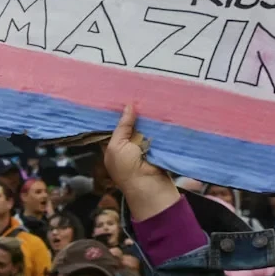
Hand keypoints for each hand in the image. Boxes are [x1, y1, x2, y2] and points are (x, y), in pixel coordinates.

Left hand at [103, 103, 176, 221]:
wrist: (149, 184)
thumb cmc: (126, 168)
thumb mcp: (117, 146)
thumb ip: (122, 126)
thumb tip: (128, 106)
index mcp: (114, 145)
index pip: (116, 125)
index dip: (119, 112)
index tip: (122, 96)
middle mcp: (129, 143)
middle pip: (132, 123)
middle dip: (134, 111)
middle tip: (137, 91)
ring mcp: (144, 143)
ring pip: (146, 124)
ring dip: (148, 114)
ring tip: (149, 95)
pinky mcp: (159, 144)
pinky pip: (158, 129)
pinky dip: (159, 121)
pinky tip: (160, 107)